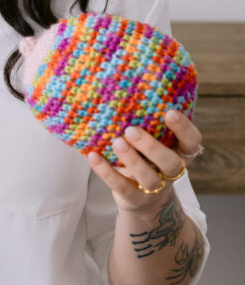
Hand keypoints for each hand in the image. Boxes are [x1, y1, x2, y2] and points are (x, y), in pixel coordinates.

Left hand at [87, 110, 202, 212]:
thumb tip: (123, 83)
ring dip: (132, 159)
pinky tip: (93, 156)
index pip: (192, 141)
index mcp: (179, 153)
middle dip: (152, 146)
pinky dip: (106, 172)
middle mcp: (170, 172)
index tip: (169, 112)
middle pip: (171, 162)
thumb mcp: (153, 142)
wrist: (143, 201)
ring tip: (116, 142)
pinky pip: (121, 187)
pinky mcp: (134, 199)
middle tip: (131, 130)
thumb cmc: (146, 158)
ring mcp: (153, 189)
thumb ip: (148, 123)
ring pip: (149, 178)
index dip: (184, 128)